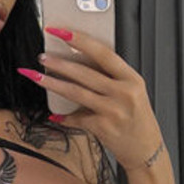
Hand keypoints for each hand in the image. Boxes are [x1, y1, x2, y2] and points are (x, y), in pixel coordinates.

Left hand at [18, 27, 163, 171]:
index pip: (103, 53)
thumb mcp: (132, 93)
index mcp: (131, 78)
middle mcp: (123, 93)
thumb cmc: (137, 120)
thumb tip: (79, 65)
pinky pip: (77, 118)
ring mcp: (112, 110)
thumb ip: (111, 79)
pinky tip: (54, 116)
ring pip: (76, 93)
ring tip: (37, 76)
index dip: (81, 41)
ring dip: (53, 84)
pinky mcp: (103, 127)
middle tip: (42, 56)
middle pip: (85, 73)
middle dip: (59, 63)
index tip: (63, 32)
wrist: (146, 150)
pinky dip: (64, 118)